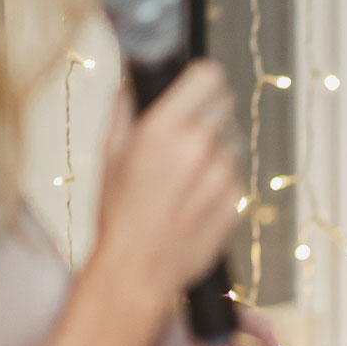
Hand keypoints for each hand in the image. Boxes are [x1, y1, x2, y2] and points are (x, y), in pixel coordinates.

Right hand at [93, 61, 242, 302]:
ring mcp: (223, 176)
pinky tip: (194, 199)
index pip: (210, 77)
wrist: (138, 268)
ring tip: (184, 176)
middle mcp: (199, 148)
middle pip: (224, 106)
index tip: (196, 88)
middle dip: (207, 113)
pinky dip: (221, 181)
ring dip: (214, 150)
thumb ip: (125, 106)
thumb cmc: (119, 212)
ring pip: (231, 142)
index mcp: (164, 128)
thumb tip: (135, 77)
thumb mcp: (109, 152)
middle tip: (184, 135)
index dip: (203, 79)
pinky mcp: (237, 201)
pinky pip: (236, 174)